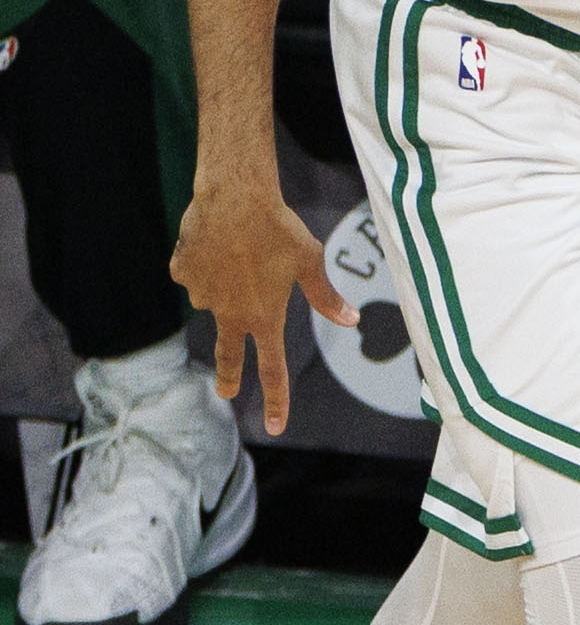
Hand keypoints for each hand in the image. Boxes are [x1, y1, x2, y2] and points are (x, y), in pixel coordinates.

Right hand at [171, 174, 351, 435]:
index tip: (275, 426)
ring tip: (242, 248)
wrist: (234, 197)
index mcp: (264, 316)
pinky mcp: (182, 273)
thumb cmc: (279, 230)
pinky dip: (208, 262)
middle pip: (229, 354)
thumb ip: (326, 297)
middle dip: (229, 376)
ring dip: (228, 282)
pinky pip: (197, 272)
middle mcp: (230, 312)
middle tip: (226, 392)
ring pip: (216, 297)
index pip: (273, 369)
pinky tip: (218, 241)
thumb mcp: (310, 262)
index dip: (276, 400)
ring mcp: (202, 294)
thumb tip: (352, 321)